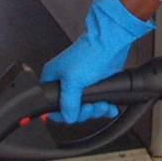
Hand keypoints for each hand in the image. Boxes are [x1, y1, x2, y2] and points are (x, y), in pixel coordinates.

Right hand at [40, 0, 154, 123]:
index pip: (51, 103)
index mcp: (52, 78)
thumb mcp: (72, 81)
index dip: (62, 113)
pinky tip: (109, 107)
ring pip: (85, 107)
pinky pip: (97, 102)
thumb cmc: (88, 54)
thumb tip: (68, 117)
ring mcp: (80, 83)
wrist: (110, 42)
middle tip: (92, 107)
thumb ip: (68, 102)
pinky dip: (104, 107)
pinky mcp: (94, 84)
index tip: (73, 116)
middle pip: (70, 108)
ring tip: (103, 105)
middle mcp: (65, 81)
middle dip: (84, 111)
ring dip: (96, 110)